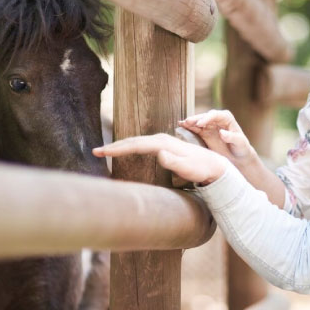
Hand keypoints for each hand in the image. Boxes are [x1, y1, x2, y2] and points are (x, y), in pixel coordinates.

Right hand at [93, 133, 228, 185]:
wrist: (214, 166)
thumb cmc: (202, 170)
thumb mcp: (190, 169)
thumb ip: (175, 162)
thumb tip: (159, 153)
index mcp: (164, 144)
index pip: (136, 145)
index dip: (118, 149)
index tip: (101, 152)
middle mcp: (161, 139)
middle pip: (133, 141)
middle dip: (114, 146)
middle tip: (95, 151)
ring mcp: (162, 142)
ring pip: (136, 142)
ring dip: (119, 147)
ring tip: (103, 152)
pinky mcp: (163, 146)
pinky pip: (141, 146)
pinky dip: (129, 148)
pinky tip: (122, 153)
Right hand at [179, 110, 257, 168]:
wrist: (238, 157)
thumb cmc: (241, 148)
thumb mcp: (240, 143)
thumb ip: (232, 137)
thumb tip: (222, 132)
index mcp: (226, 118)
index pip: (215, 115)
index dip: (207, 118)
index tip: (200, 123)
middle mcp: (217, 119)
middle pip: (205, 116)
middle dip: (196, 119)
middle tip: (188, 122)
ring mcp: (209, 125)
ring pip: (198, 121)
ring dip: (190, 122)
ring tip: (182, 124)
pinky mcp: (204, 132)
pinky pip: (195, 128)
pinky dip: (188, 127)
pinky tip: (181, 126)